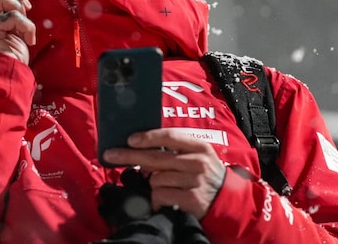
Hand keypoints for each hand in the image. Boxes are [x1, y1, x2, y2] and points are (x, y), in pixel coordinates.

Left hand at [101, 129, 226, 219]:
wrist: (227, 202)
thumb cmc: (205, 176)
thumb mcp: (198, 157)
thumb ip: (176, 150)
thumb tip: (141, 147)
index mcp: (199, 147)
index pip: (171, 136)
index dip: (148, 137)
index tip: (130, 139)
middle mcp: (197, 162)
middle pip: (156, 157)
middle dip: (129, 155)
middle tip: (110, 155)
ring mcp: (194, 181)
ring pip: (156, 179)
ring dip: (154, 184)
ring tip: (166, 188)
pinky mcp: (191, 199)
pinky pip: (160, 195)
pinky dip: (157, 200)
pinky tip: (165, 201)